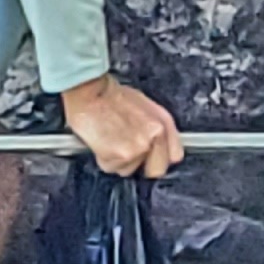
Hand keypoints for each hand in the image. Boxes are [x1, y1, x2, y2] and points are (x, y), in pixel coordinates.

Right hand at [60, 75, 184, 177]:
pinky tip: (102, 142)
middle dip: (141, 164)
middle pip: (156, 170)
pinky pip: (112, 168)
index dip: (160, 158)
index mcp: (164, 123)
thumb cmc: (110, 96)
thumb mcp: (144, 107)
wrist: (89, 93)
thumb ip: (155, 128)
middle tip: (126, 150)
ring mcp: (139, 148)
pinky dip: (104, 159)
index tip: (150, 156)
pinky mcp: (120, 156)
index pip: (174, 156)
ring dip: (118, 160)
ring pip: (130, 170)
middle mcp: (155, 137)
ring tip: (110, 139)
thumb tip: (154, 143)